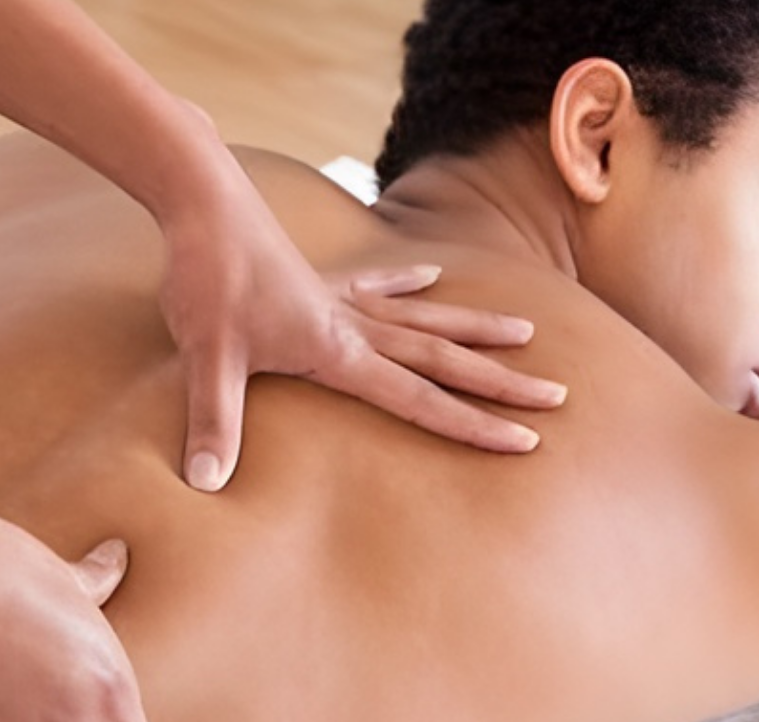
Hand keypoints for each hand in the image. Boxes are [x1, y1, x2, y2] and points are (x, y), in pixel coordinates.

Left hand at [158, 166, 566, 491]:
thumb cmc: (208, 279)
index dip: (471, 424)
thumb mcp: (208, 357)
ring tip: (524, 332)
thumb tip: (206, 482)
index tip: (523, 440)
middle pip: (442, 357)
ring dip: (475, 329)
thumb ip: (214, 422)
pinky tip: (433, 275)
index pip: (419, 397)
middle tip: (555, 394)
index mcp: (338, 349)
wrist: (203, 202)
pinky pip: (379, 286)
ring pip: (425, 318)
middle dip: (499, 382)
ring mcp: (343, 299)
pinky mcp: (323, 281)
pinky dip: (408, 283)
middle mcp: (354, 324)